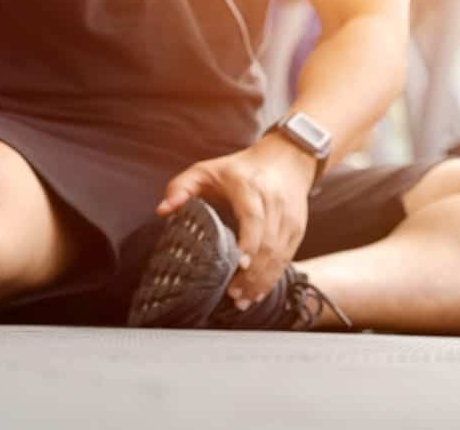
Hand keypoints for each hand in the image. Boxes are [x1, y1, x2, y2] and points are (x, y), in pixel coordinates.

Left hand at [158, 134, 315, 307]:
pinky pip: (287, 258)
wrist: (286, 159)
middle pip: (268, 243)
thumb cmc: (240, 168)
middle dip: (252, 273)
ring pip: (280, 255)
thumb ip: (181, 187)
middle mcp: (274, 204)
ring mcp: (289, 219)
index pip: (254, 218)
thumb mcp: (206, 170)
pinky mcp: (297, 230)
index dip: (249, 242)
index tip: (239, 264)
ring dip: (262, 280)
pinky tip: (258, 292)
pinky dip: (273, 277)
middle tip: (233, 294)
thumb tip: (162, 210)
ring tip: (243, 299)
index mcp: (250, 189)